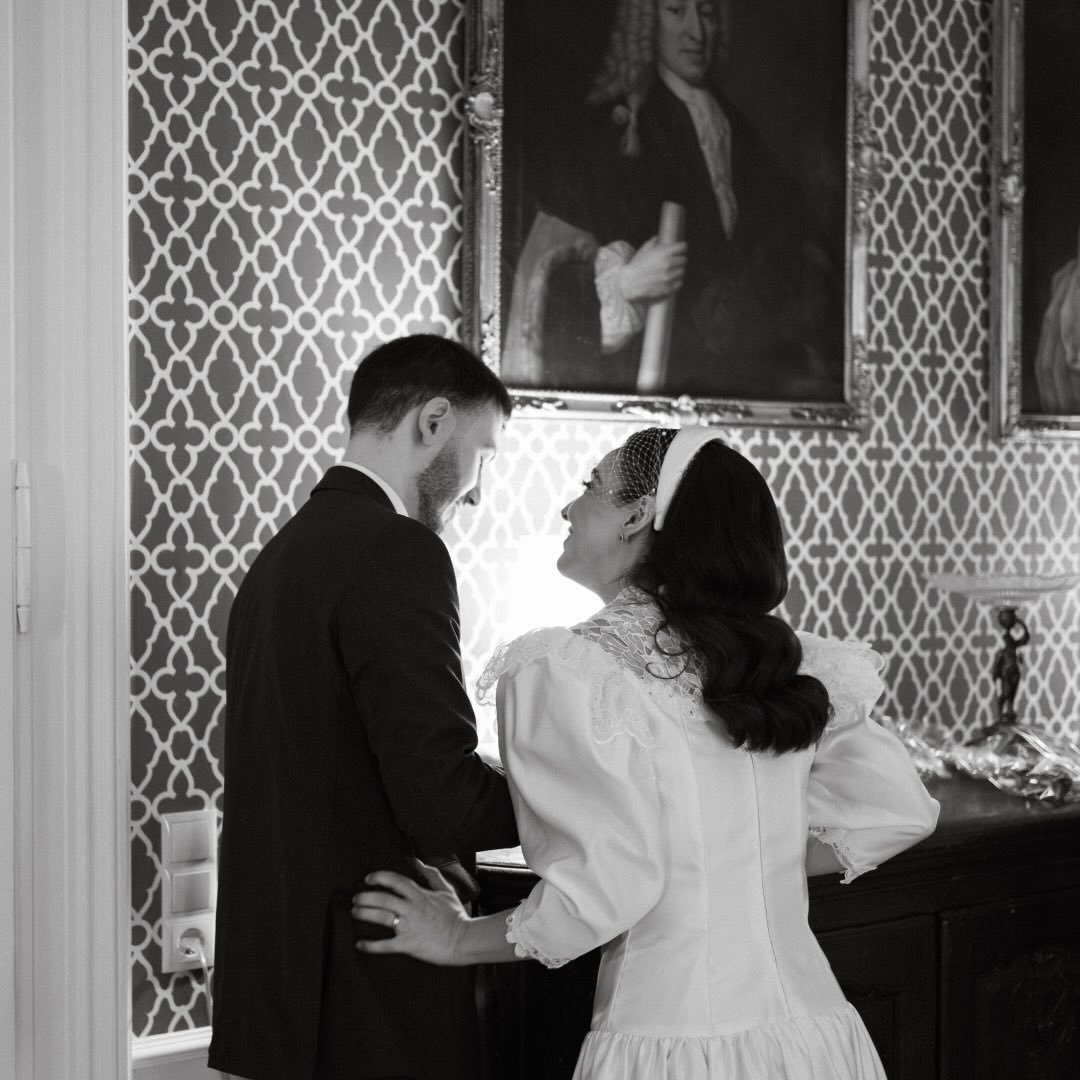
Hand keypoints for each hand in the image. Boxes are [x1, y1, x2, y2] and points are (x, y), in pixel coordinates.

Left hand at [351, 864, 470, 965]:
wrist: (464, 939)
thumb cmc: (455, 915)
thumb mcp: (446, 890)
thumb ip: (432, 875)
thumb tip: (419, 862)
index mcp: (420, 895)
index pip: (396, 881)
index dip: (380, 877)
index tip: (368, 878)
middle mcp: (412, 908)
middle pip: (383, 898)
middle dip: (366, 897)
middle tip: (356, 898)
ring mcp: (409, 926)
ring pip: (381, 917)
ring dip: (364, 914)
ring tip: (354, 913)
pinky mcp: (408, 944)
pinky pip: (385, 945)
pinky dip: (370, 945)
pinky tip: (359, 944)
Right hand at [618, 236, 687, 302]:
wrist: (628, 282)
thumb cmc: (635, 266)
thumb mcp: (643, 251)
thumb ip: (652, 243)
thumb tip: (657, 238)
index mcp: (664, 253)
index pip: (683, 247)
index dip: (681, 248)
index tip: (680, 249)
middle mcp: (668, 264)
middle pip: (684, 260)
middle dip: (679, 259)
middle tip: (674, 261)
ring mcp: (669, 277)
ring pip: (682, 271)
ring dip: (677, 271)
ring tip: (670, 271)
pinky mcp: (668, 288)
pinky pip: (679, 283)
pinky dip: (676, 281)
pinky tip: (669, 280)